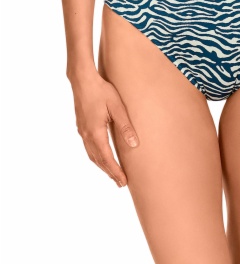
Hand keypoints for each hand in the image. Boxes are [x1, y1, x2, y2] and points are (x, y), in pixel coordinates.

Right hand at [70, 68, 138, 186]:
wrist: (82, 80)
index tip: (123, 182)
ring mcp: (82, 131)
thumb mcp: (117, 107)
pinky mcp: (81, 126)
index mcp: (95, 132)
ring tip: (113, 173)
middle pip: (98, 160)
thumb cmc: (101, 91)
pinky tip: (102, 156)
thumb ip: (125, 126)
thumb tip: (134, 145)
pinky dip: (96, 156)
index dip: (115, 171)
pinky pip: (88, 147)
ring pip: (92, 154)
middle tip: (121, 183)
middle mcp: (86, 135)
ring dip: (102, 165)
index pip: (106, 158)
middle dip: (110, 172)